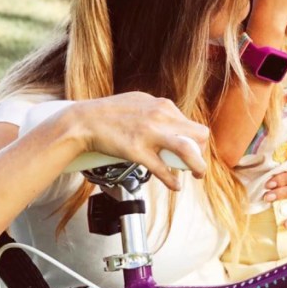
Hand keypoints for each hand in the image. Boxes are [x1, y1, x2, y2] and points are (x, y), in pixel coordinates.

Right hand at [72, 92, 208, 189]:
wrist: (84, 121)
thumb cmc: (110, 113)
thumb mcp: (141, 102)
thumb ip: (159, 112)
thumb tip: (174, 123)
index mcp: (163, 105)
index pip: (193, 125)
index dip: (197, 142)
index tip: (193, 152)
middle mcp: (159, 116)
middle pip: (198, 135)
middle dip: (202, 153)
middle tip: (196, 165)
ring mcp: (149, 134)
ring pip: (186, 150)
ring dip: (197, 166)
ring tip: (196, 175)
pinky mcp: (137, 150)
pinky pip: (162, 169)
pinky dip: (172, 180)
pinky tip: (175, 185)